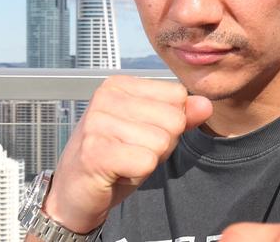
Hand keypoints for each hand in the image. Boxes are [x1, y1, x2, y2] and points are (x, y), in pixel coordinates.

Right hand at [42, 75, 212, 233]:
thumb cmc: (115, 159)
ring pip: (162, 142)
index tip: (140, 135)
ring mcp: (97, 122)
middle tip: (131, 152)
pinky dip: (138, 174)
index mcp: (120, 84)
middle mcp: (106, 96)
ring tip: (123, 161)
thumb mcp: (153, 131)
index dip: (170, 123)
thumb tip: (206, 104)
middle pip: (174, 118)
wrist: (74, 194)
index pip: (178, 95)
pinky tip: (116, 172)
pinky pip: (147, 162)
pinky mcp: (95, 152)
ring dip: (148, 161)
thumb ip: (181, 115)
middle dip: (162, 144)